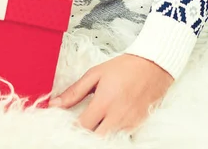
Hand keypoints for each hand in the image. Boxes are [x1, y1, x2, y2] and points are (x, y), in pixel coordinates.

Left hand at [49, 54, 173, 135]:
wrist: (152, 66)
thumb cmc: (123, 68)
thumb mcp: (95, 74)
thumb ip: (74, 91)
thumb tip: (55, 103)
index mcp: (104, 102)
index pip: (83, 126)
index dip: (72, 127)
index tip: (66, 123)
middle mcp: (118, 116)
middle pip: (96, 138)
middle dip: (86, 134)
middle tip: (80, 126)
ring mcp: (130, 124)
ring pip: (109, 140)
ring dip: (99, 135)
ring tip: (94, 124)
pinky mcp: (139, 126)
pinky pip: (122, 137)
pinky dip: (113, 134)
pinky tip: (108, 125)